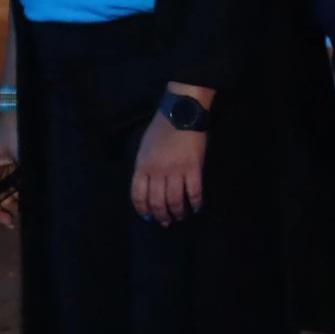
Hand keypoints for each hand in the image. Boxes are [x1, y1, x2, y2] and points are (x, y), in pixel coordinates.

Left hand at [131, 111, 206, 226]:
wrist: (182, 112)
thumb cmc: (161, 128)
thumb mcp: (144, 147)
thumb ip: (144, 167)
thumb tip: (148, 185)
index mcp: (143, 166)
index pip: (138, 195)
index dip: (143, 209)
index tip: (148, 217)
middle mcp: (157, 172)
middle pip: (157, 201)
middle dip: (161, 215)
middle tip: (166, 222)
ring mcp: (176, 171)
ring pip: (174, 200)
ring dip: (177, 212)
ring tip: (180, 217)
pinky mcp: (194, 168)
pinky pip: (194, 191)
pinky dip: (195, 203)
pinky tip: (196, 208)